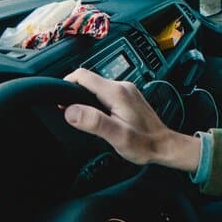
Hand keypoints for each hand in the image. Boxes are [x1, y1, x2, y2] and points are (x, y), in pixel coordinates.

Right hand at [63, 68, 199, 171]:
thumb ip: (94, 122)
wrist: (164, 145)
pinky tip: (95, 118)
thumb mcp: (117, 136)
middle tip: (66, 114)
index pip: (83, 76)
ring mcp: (125, 91)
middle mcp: (122, 87)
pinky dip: (94, 102)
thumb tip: (71, 111)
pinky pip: (104, 93)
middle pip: (88, 81)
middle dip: (73, 94)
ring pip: (95, 87)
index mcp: (117, 92)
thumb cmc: (144, 143)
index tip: (57, 101)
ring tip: (80, 118)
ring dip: (84, 99)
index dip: (65, 85)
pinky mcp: (127, 97)